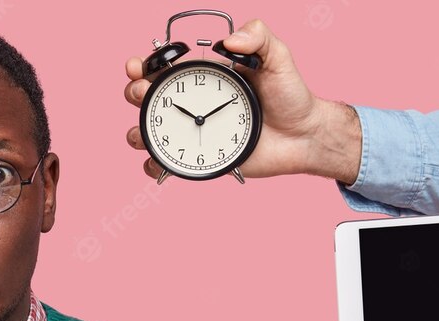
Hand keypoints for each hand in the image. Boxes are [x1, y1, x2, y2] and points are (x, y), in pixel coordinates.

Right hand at [123, 20, 361, 183]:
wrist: (303, 137)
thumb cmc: (291, 96)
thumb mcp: (278, 58)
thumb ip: (259, 36)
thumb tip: (228, 40)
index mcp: (204, 78)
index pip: (164, 68)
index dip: (144, 66)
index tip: (139, 66)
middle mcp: (193, 104)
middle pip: (147, 99)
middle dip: (135, 94)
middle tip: (143, 95)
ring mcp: (194, 133)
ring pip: (148, 132)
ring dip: (138, 131)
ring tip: (144, 131)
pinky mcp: (199, 159)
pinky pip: (166, 164)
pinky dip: (153, 165)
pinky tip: (158, 162)